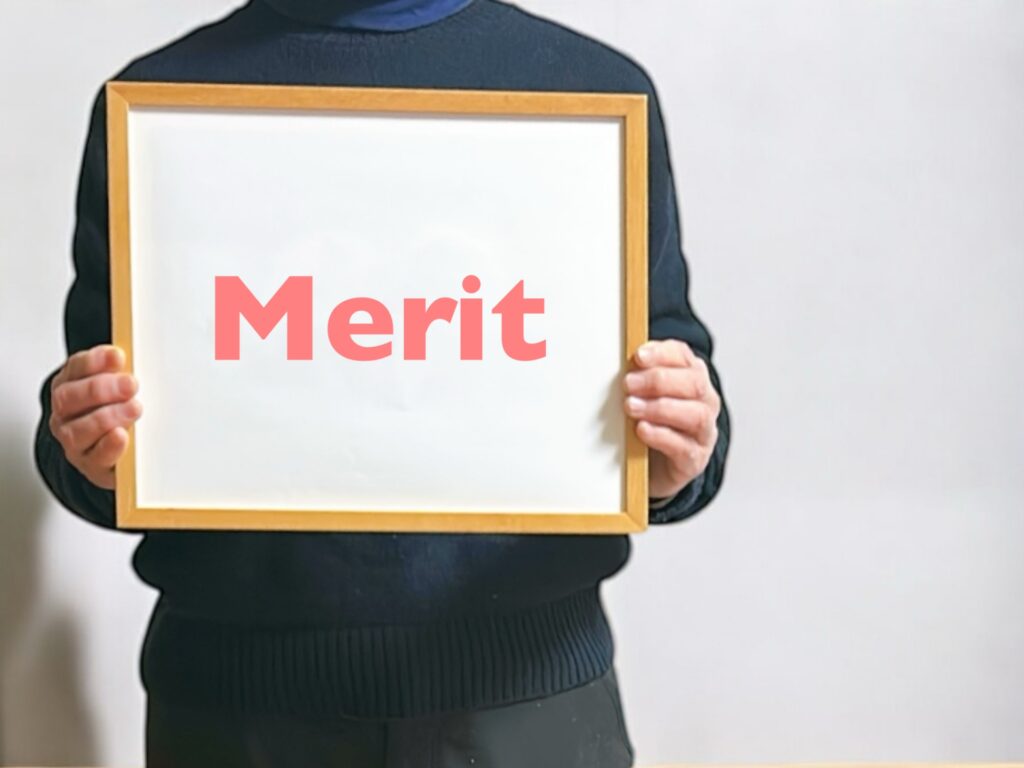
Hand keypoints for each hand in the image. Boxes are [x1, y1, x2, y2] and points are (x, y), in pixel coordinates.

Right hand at [49, 344, 142, 489]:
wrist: (114, 452)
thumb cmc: (118, 411)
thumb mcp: (120, 388)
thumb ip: (125, 374)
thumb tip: (149, 361)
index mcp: (71, 385)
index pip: (75, 368)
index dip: (95, 361)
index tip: (118, 356)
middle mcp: (65, 413)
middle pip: (69, 397)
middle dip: (100, 389)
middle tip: (130, 385)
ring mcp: (74, 440)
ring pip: (76, 429)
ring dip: (106, 417)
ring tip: (133, 409)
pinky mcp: (89, 464)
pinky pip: (94, 457)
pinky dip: (108, 446)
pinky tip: (121, 436)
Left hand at [622, 339, 719, 499]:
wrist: (655, 468)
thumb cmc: (650, 424)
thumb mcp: (643, 396)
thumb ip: (637, 378)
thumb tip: (618, 364)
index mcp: (692, 377)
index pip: (683, 356)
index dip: (662, 353)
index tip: (639, 356)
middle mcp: (705, 402)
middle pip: (694, 383)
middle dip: (659, 380)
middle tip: (628, 384)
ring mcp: (703, 432)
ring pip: (695, 415)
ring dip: (660, 408)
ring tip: (631, 407)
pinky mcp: (694, 459)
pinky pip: (684, 447)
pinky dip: (661, 436)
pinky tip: (642, 429)